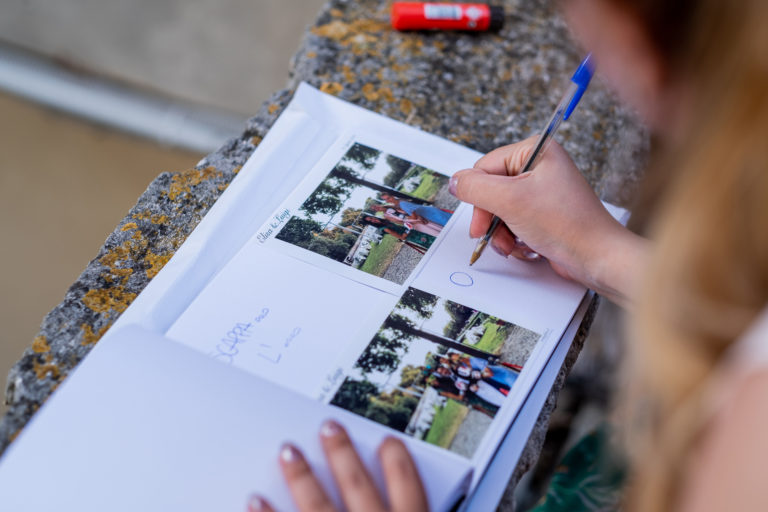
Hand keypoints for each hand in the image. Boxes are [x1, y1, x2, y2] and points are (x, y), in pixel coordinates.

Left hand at [249, 420, 427, 511]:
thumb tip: (401, 505)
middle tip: (329, 427)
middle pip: (357, 486)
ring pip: (318, 507)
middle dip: (342, 453)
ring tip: (288, 452)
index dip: (398, 460)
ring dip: (302, 477)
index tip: (389, 441)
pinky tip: (254, 500)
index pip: (408, 487)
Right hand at [451, 137, 646, 305]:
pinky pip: (514, 222)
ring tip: (511, 245)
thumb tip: (455, 182)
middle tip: (486, 234)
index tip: (479, 220)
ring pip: (500, 209)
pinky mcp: (544, 214)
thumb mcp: (510, 201)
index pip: (486, 167)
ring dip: (500, 231)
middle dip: (489, 217)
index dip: (478, 195)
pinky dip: (512, 238)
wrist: (596, 257)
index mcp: (536, 151)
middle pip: (491, 190)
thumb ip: (475, 188)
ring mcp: (542, 192)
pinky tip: (523, 247)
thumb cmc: (565, 224)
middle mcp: (540, 167)